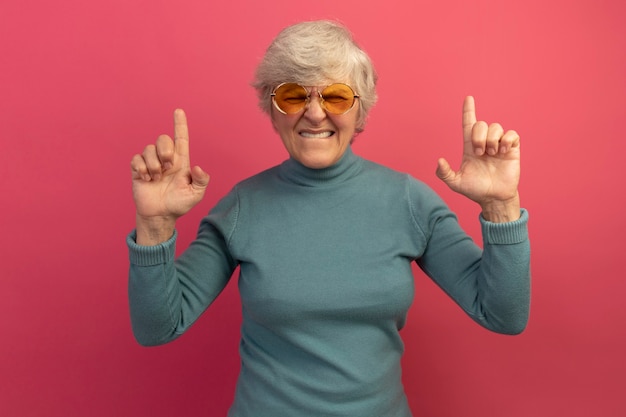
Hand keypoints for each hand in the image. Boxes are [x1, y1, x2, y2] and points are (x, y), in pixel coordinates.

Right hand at [130, 109, 209, 241]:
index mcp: (181, 162)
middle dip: (165, 151)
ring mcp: (151, 163)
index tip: (179, 111)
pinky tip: (146, 179)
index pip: (181, 139)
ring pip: (148, 149)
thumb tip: (198, 167)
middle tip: (168, 168)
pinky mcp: (138, 170)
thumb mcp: (196, 194)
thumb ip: (202, 180)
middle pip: (162, 139)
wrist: (160, 215)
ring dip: (153, 165)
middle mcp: (165, 159)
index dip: (180, 124)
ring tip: (156, 179)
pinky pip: (136, 158)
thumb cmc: (179, 204)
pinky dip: (141, 168)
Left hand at [436, 96, 520, 221]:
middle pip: (481, 124)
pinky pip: (512, 134)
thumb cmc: (475, 190)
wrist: (494, 198)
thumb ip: (444, 173)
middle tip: (480, 153)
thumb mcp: (456, 183)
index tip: (468, 98)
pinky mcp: (512, 149)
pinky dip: (507, 140)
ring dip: (492, 140)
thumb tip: (439, 160)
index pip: (468, 124)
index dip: (468, 111)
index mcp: (470, 147)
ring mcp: (498, 145)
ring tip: (492, 155)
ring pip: (496, 127)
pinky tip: (503, 151)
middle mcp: (484, 142)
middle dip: (479, 137)